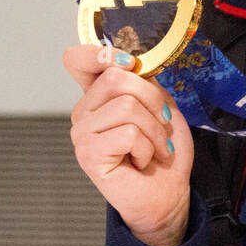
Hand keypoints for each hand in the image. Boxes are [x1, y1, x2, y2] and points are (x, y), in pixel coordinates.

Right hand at [63, 44, 193, 245]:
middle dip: (153, 100)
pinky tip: (141, 160)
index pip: (78, 59)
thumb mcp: (160, 104)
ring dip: (154, 130)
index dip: (102, 53)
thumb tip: (133, 62)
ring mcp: (81, 133)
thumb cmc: (162, 150)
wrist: (168, 191)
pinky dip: (147, 147)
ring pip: (127, 106)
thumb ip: (143, 80)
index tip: (129, 63)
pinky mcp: (88, 154)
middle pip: (117, 77)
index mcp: (97, 95)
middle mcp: (84, 111)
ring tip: (154, 147)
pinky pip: (128, 133)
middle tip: (160, 124)